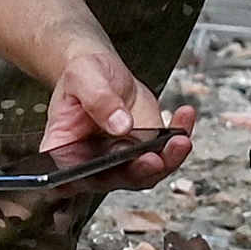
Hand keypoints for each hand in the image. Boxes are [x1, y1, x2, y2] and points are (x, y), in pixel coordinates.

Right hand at [35, 45, 191, 184]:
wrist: (103, 70)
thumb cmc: (83, 74)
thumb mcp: (83, 77)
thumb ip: (98, 100)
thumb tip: (119, 125)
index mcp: (65, 148)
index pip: (74, 175)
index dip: (96, 179)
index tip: (117, 170)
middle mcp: (93, 161)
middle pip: (117, 178)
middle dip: (141, 171)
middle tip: (156, 158)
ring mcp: (121, 158)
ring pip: (146, 172)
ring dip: (168, 159)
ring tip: (180, 138)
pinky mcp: (144, 148)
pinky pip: (165, 152)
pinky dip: (179, 137)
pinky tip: (185, 116)